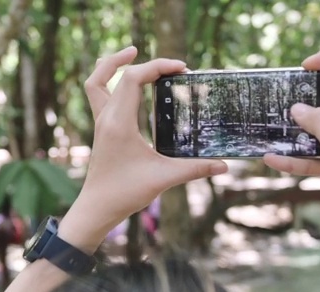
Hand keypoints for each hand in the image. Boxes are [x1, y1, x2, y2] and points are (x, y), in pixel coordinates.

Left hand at [59, 47, 228, 251]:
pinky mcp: (101, 130)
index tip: (181, 69)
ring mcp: (100, 123)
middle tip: (167, 64)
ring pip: (96, 81)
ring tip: (133, 54)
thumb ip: (194, 169)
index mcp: (119, 123)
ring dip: (111, 65)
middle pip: (114, 73)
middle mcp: (106, 118)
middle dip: (139, 61)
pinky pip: (99, 95)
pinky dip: (111, 81)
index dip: (157, 66)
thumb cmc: (125, 194)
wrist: (97, 208)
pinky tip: (131, 86)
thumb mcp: (163, 179)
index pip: (133, 78)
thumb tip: (223, 166)